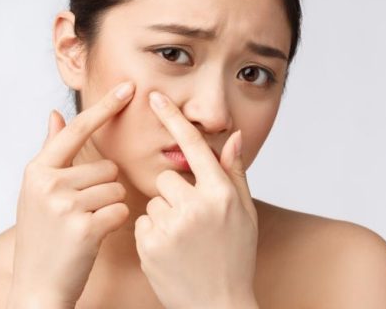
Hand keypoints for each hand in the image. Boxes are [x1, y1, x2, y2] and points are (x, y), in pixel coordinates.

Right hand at [7, 81, 135, 308]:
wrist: (37, 287)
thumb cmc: (42, 239)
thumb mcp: (36, 193)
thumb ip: (50, 153)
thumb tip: (54, 114)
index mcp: (37, 171)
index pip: (76, 130)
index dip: (104, 108)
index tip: (129, 87)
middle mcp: (48, 184)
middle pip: (106, 167)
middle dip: (104, 189)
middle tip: (81, 213)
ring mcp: (65, 206)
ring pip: (116, 189)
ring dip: (110, 207)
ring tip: (85, 226)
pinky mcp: (85, 228)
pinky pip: (121, 211)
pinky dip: (116, 224)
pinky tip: (94, 237)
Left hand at [133, 90, 259, 308]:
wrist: (217, 305)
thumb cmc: (234, 258)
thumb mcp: (244, 215)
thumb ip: (234, 173)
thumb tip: (232, 136)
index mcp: (221, 195)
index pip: (194, 146)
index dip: (174, 119)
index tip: (155, 96)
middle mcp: (197, 206)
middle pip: (168, 177)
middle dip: (176, 194)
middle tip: (191, 222)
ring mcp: (171, 226)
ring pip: (154, 200)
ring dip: (164, 215)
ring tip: (183, 241)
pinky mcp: (149, 243)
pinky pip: (142, 221)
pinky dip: (151, 233)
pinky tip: (170, 252)